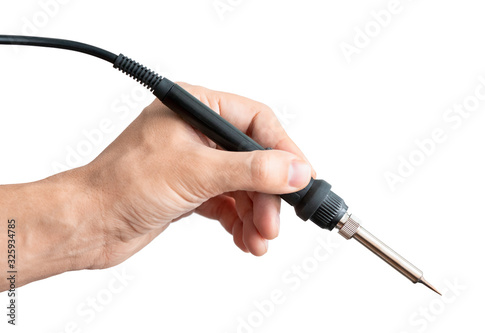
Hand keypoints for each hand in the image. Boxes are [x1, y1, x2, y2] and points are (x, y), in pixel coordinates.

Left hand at [83, 82, 313, 266]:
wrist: (89, 223)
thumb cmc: (122, 185)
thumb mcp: (196, 172)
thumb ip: (250, 170)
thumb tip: (294, 170)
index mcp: (195, 108)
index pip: (256, 121)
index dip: (283, 150)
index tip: (302, 177)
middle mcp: (197, 132)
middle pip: (252, 158)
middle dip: (266, 194)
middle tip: (273, 222)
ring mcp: (195, 161)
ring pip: (242, 184)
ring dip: (255, 214)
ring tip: (259, 239)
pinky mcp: (192, 189)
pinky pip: (228, 202)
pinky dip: (239, 221)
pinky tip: (244, 239)